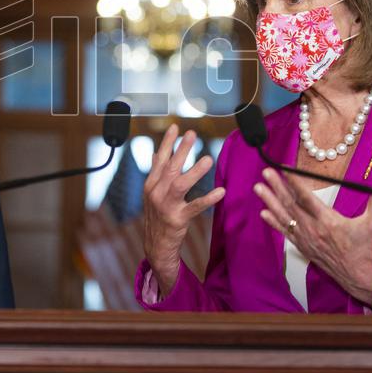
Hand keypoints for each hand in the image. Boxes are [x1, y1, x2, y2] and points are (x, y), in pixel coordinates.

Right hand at [142, 124, 225, 296]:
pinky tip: (221, 192)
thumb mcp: (153, 193)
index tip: (176, 127)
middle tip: (192, 134)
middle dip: (181, 150)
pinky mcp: (177, 219)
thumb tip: (155, 154)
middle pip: (170, 167)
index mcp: (151, 184)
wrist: (156, 245)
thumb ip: (157, 173)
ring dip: (194, 171)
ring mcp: (165, 206)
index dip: (167, 142)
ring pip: (180, 184)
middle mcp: (156, 192)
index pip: (159, 159)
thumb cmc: (158, 215)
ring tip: (208, 159)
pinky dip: (208, 199)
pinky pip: (195, 207)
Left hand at [254, 168, 371, 307]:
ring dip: (270, 202)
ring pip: (285, 217)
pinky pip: (286, 233)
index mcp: (329, 222)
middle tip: (266, 173)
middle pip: (291, 205)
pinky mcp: (304, 248)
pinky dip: (274, 223)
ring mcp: (307, 240)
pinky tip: (264, 213)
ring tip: (259, 188)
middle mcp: (314, 230)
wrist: (360, 278)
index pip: (307, 198)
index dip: (295, 182)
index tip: (284, 169)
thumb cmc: (367, 251)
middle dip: (277, 187)